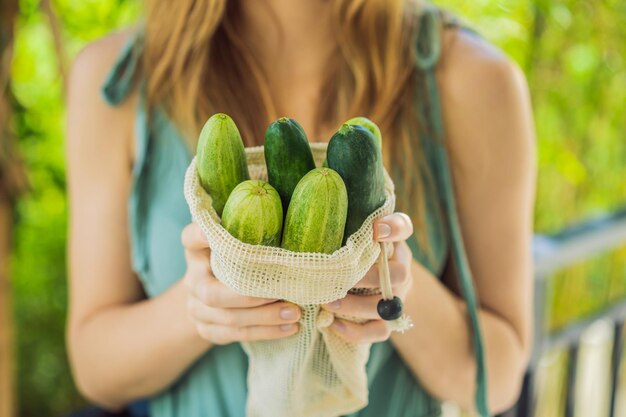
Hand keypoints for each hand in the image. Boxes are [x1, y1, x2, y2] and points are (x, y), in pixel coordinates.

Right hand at [181, 223, 300, 343]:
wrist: (210, 294)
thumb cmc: (234, 261)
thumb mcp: (236, 243)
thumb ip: (246, 235)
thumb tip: (285, 223)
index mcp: (197, 252)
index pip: (189, 239)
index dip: (198, 236)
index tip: (208, 234)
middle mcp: (192, 280)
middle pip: (213, 294)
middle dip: (251, 297)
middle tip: (285, 294)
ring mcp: (196, 309)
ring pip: (228, 318)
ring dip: (264, 318)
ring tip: (295, 314)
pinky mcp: (206, 330)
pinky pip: (235, 335)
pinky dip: (264, 332)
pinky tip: (288, 328)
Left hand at [322, 213, 413, 343]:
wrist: (381, 284)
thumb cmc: (361, 256)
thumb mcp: (358, 237)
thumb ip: (355, 226)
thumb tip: (360, 224)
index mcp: (395, 243)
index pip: (402, 227)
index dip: (393, 228)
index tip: (376, 230)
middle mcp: (402, 271)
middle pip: (397, 275)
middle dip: (364, 278)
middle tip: (334, 280)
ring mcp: (397, 298)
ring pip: (386, 307)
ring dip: (354, 307)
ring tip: (327, 304)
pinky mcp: (389, 322)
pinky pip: (380, 331)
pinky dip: (356, 332)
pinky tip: (334, 325)